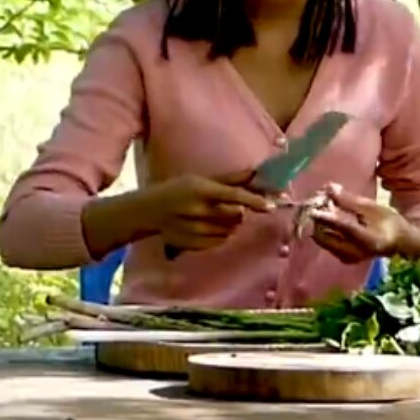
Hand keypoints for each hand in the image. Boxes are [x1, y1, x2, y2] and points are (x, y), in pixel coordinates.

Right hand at [151, 170, 274, 253]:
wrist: (147, 210)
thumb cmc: (177, 189)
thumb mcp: (200, 179)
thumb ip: (230, 179)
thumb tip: (257, 174)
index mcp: (200, 189)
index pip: (234, 196)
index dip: (254, 201)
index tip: (271, 206)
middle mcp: (197, 210)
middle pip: (235, 215)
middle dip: (239, 211)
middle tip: (231, 206)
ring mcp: (194, 230)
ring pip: (229, 231)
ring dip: (230, 224)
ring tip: (216, 217)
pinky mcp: (192, 245)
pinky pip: (219, 242)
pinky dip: (220, 235)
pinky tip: (208, 228)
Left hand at [309, 183, 411, 262]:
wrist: (399, 241)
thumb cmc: (388, 221)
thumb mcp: (371, 207)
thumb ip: (348, 200)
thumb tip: (328, 188)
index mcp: (369, 240)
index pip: (344, 228)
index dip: (327, 218)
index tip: (313, 210)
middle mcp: (356, 253)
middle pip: (327, 238)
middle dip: (319, 222)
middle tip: (318, 205)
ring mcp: (349, 258)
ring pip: (324, 242)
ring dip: (319, 226)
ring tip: (323, 210)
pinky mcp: (345, 259)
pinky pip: (327, 244)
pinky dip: (324, 232)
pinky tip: (327, 220)